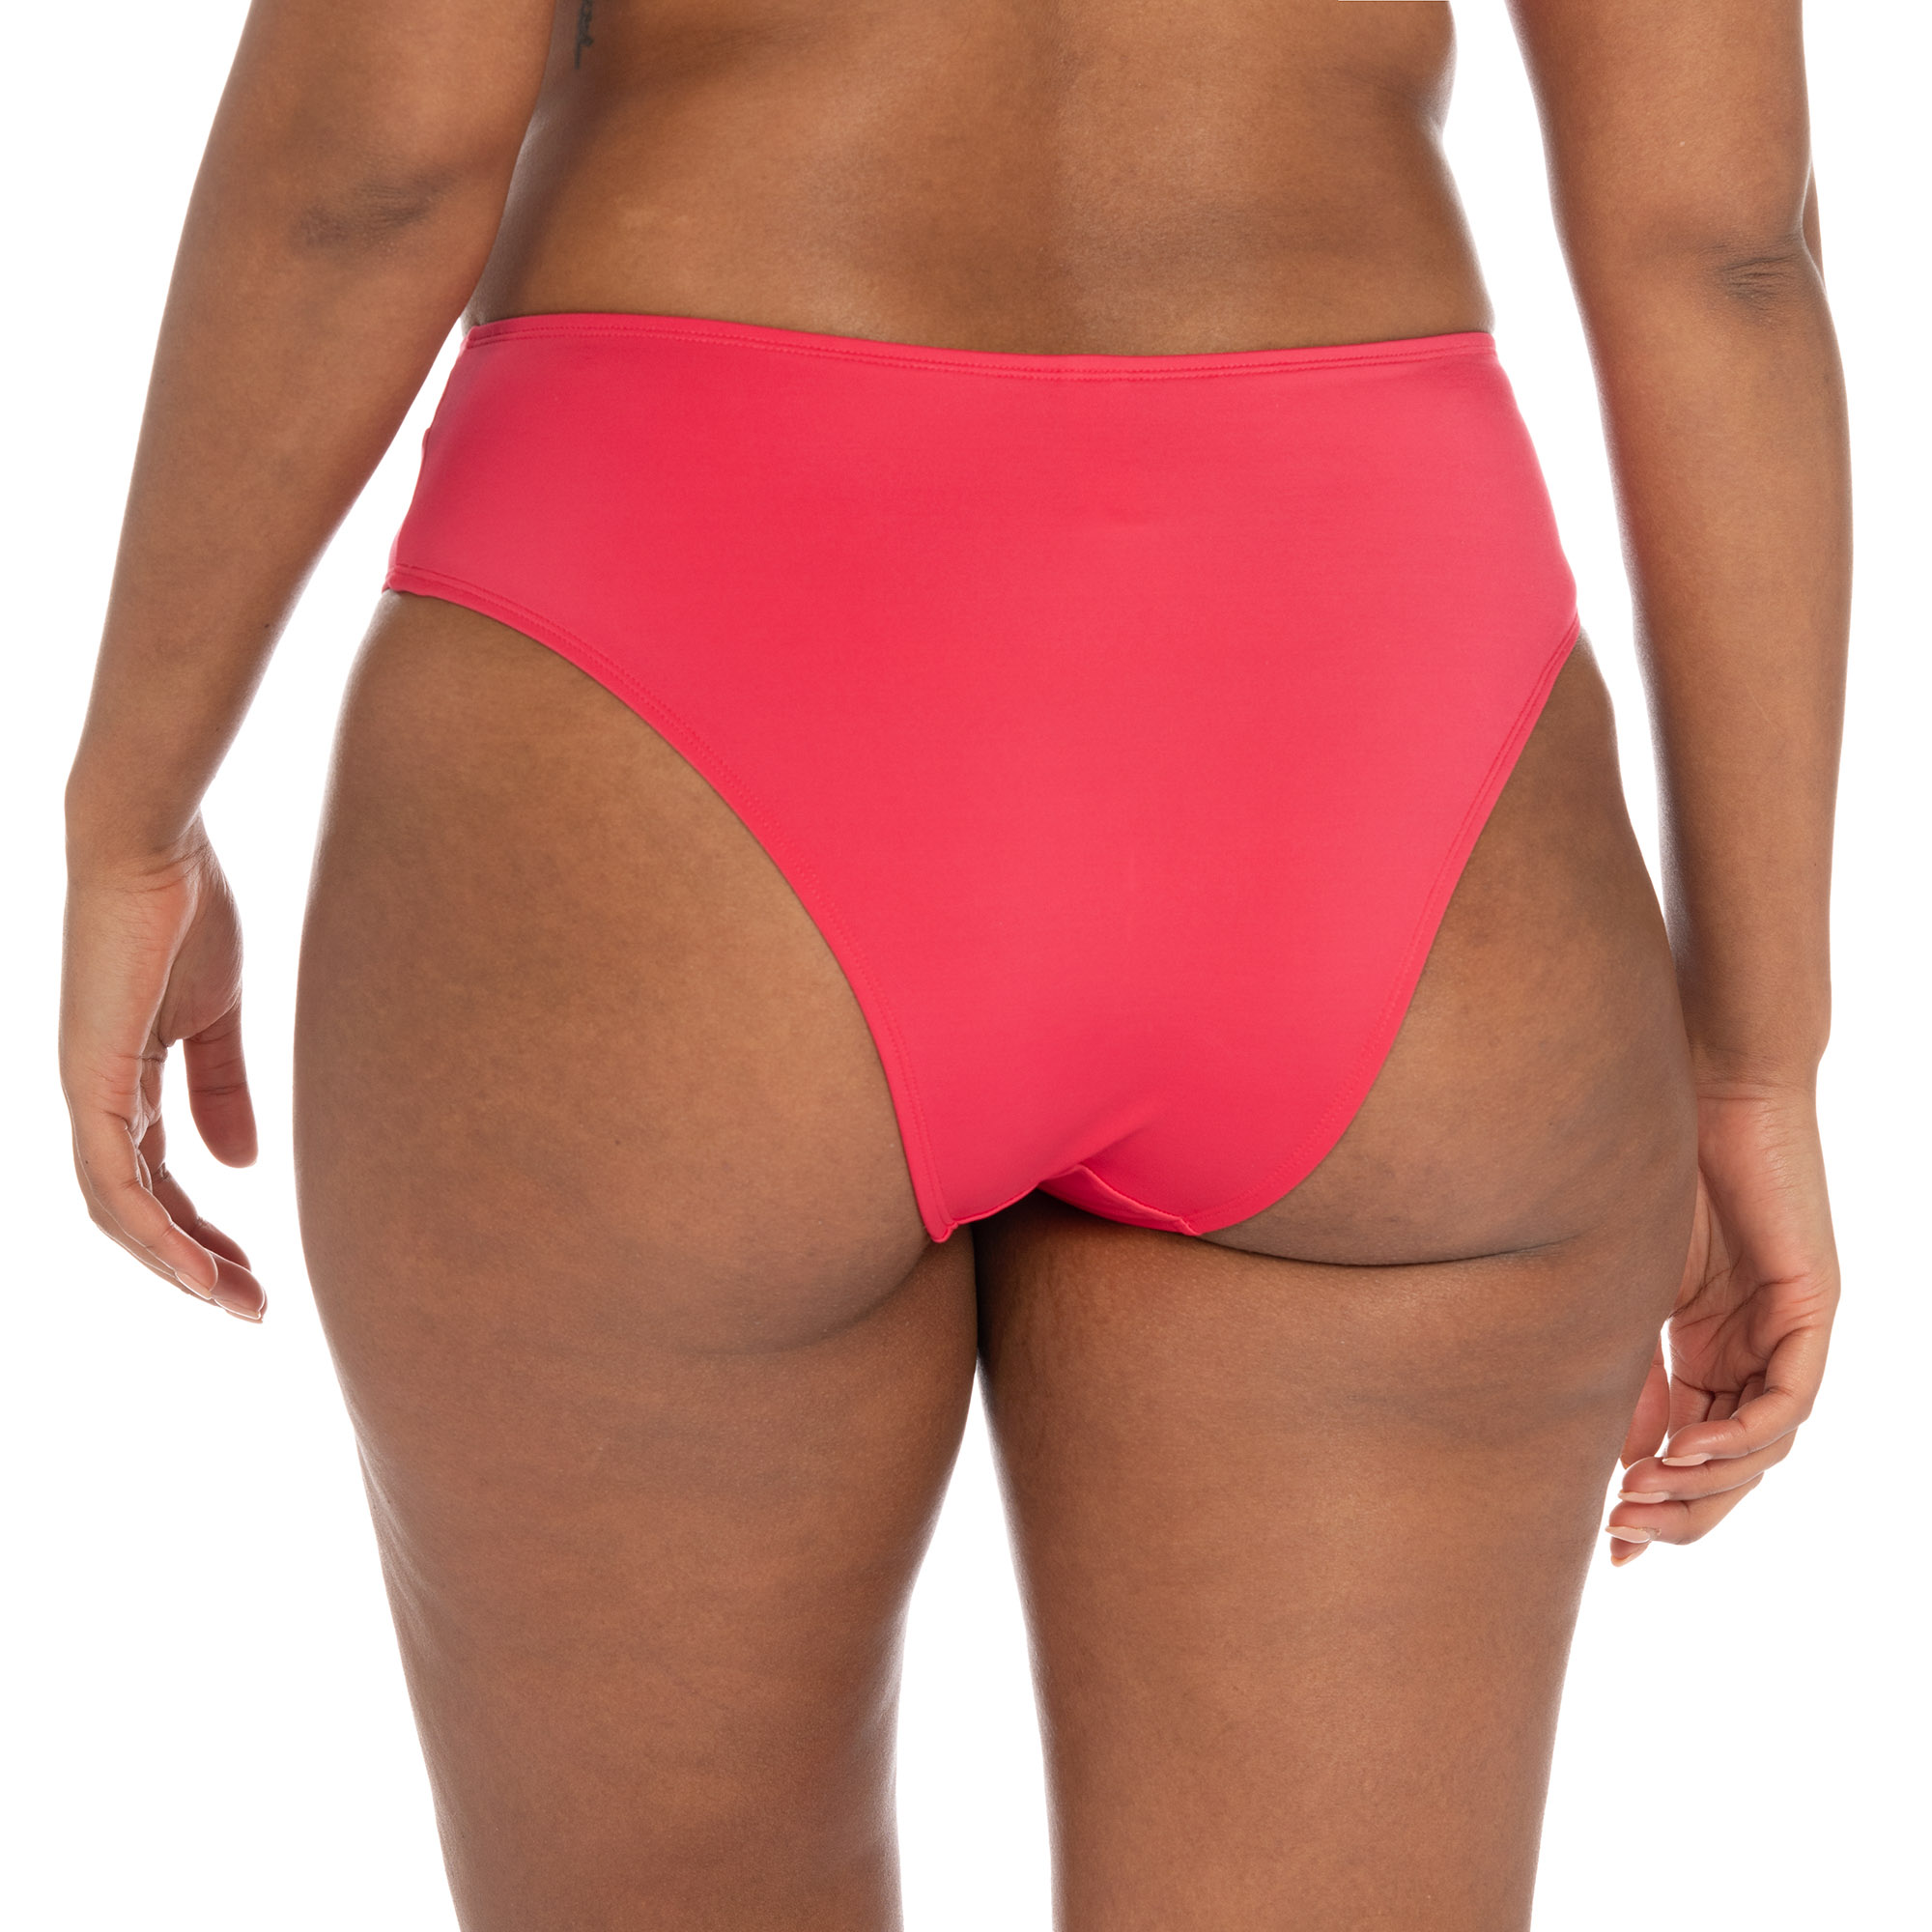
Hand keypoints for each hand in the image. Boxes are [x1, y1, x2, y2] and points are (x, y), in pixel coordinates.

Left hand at [60, 820, 265, 1320]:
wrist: (150, 844)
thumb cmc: (186, 910)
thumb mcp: (218, 1015)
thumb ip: (222, 1088)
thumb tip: (240, 1165)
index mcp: (123, 1079)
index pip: (157, 1179)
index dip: (202, 1230)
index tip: (255, 1269)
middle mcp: (92, 1096)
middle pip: (135, 1210)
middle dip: (192, 1264)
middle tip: (252, 1306)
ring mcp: (85, 1091)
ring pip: (119, 1211)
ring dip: (177, 1264)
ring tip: (236, 1301)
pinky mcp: (89, 1079)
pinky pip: (115, 1181)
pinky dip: (155, 1232)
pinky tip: (196, 1267)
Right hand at [1604, 1081, 1837, 1563]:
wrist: (1697, 1085)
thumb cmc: (1650, 1165)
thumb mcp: (1629, 1293)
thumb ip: (1631, 1371)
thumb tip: (1622, 1460)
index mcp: (1711, 1345)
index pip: (1694, 1447)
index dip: (1659, 1501)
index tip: (1609, 1543)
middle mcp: (1756, 1347)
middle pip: (1734, 1464)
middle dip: (1683, 1512)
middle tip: (1625, 1539)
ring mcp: (1786, 1330)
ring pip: (1765, 1445)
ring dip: (1708, 1484)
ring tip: (1643, 1498)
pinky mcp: (1810, 1307)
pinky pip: (1791, 1398)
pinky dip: (1742, 1435)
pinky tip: (1687, 1451)